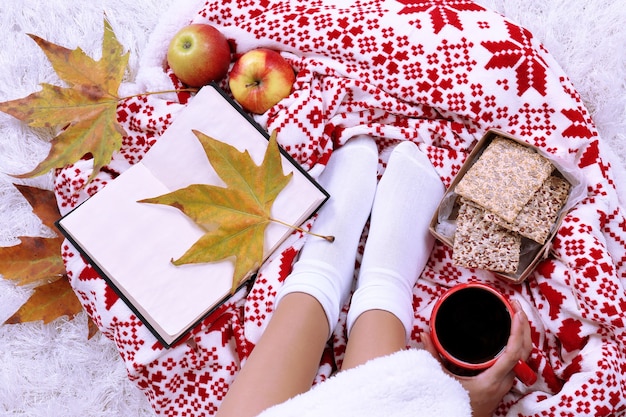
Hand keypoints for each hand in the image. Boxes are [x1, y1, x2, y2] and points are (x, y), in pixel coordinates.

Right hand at [422, 299, 532, 416]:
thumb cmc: (456, 403)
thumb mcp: (442, 380)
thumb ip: (433, 357)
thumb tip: (424, 335)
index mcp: (492, 379)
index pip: (513, 353)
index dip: (517, 332)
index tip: (516, 314)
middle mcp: (505, 381)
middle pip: (525, 351)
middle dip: (524, 325)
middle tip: (515, 305)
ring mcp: (508, 382)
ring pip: (525, 355)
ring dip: (523, 333)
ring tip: (516, 313)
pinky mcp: (505, 382)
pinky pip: (519, 359)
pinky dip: (518, 342)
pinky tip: (513, 332)